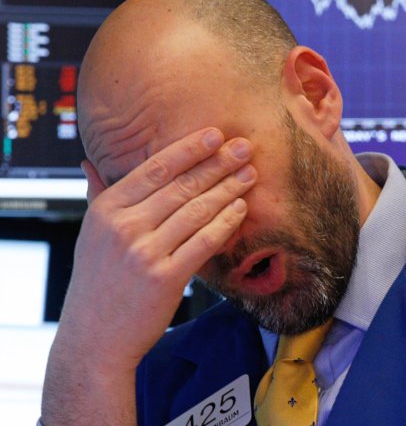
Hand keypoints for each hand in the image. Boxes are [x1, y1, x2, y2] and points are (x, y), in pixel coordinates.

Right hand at [42, 128, 256, 424]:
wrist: (95, 337)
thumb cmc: (98, 283)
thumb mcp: (90, 235)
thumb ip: (98, 197)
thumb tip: (89, 163)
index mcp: (106, 210)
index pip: (155, 169)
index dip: (189, 149)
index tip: (215, 134)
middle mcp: (124, 227)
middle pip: (181, 186)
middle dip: (217, 164)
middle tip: (246, 147)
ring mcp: (144, 252)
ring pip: (197, 211)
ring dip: (228, 189)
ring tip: (249, 174)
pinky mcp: (165, 278)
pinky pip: (204, 242)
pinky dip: (225, 223)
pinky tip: (241, 209)